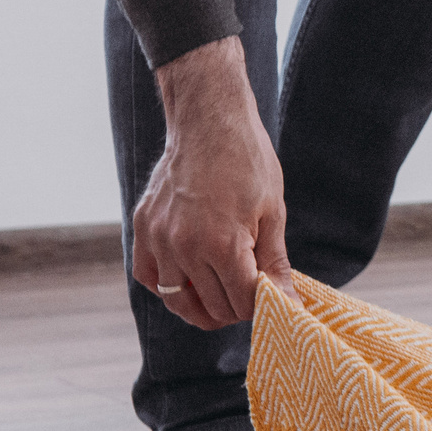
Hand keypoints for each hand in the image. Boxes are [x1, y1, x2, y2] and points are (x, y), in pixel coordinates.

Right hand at [130, 37, 296, 329]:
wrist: (209, 121)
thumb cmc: (247, 161)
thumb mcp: (273, 212)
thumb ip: (275, 262)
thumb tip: (288, 302)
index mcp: (223, 243)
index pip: (243, 301)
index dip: (261, 306)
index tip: (271, 298)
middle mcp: (185, 247)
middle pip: (213, 305)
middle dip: (237, 308)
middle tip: (250, 297)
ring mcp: (158, 239)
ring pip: (177, 300)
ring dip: (202, 307)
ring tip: (222, 301)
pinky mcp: (142, 228)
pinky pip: (148, 276)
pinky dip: (167, 286)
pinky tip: (188, 281)